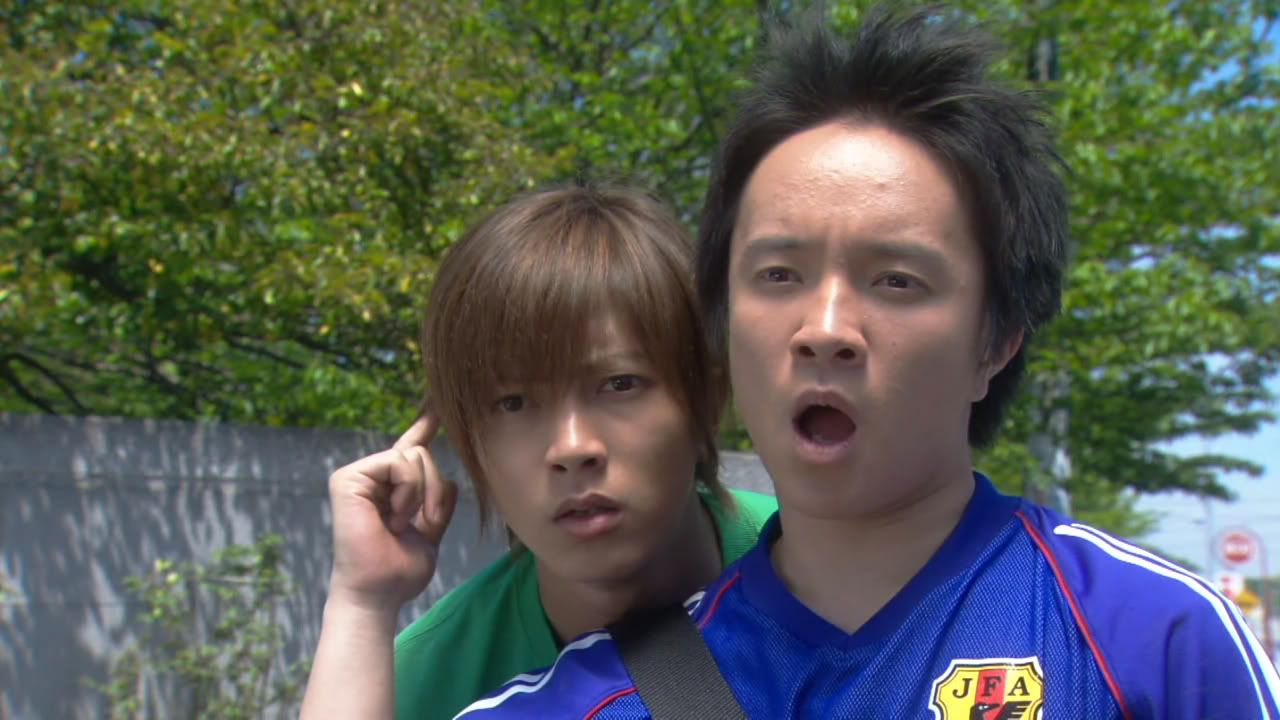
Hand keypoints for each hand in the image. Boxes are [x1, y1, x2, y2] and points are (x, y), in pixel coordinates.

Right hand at [325, 413, 458, 614]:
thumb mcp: (429, 531)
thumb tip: (449, 479)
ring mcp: (358, 475)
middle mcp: (372, 477)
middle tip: (424, 520)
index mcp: (391, 487)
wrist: (378, 593)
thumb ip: (438, 502)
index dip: (424, 424)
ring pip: (414, 456)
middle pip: (423, 453)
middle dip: (435, 488)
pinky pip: (398, 462)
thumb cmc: (399, 570)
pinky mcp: (348, 478)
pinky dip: (408, 490)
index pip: (410, 448)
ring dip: (422, 493)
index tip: (437, 403)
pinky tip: (394, 516)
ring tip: (403, 523)